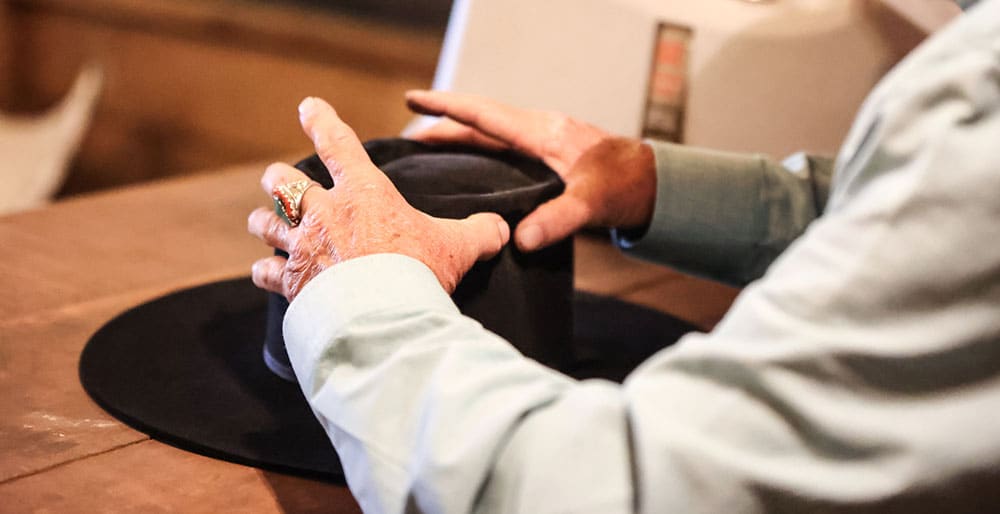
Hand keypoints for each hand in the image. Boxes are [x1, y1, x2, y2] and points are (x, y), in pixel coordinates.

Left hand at [247, 97, 509, 300]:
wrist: (383, 318)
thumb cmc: (418, 274)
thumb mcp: (457, 248)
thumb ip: (479, 233)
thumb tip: (501, 229)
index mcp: (363, 193)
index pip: (337, 144)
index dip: (320, 120)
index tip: (308, 106)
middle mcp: (325, 213)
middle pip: (283, 182)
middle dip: (279, 179)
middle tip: (277, 179)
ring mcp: (303, 247)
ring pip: (265, 223)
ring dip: (264, 222)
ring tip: (263, 223)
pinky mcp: (291, 282)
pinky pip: (265, 270)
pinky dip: (265, 270)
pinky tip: (265, 272)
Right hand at [406, 90, 655, 251]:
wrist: (656, 185)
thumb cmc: (627, 188)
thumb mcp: (592, 205)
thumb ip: (557, 220)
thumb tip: (519, 240)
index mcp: (544, 133)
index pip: (485, 114)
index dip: (446, 108)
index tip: (413, 99)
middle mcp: (541, 129)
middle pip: (482, 120)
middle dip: (444, 123)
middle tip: (408, 136)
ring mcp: (546, 139)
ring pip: (493, 130)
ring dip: (461, 134)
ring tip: (429, 147)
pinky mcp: (551, 152)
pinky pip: (506, 143)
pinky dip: (482, 146)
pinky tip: (472, 164)